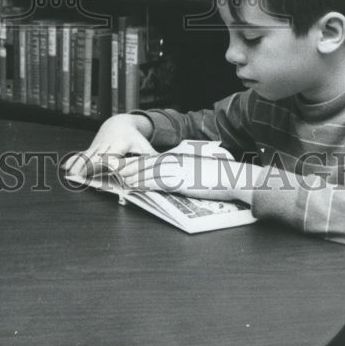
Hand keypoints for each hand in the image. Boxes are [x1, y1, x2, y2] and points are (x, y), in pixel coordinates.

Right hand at [62, 113, 154, 181]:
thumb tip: (167, 169)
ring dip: (79, 165)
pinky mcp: (92, 147)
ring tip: (71, 174)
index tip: (107, 170)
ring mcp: (98, 145)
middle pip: (97, 156)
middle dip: (89, 165)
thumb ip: (154, 159)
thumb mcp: (145, 146)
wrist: (119, 123)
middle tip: (80, 175)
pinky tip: (66, 167)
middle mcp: (107, 144)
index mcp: (120, 144)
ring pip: (88, 155)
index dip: (111, 162)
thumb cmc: (135, 139)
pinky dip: (74, 160)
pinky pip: (82, 154)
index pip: (114, 155)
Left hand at [117, 151, 259, 204]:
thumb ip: (185, 172)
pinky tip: (132, 186)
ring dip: (131, 174)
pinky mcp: (180, 183)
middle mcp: (175, 163)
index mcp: (179, 160)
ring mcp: (177, 173)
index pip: (153, 159)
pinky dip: (142, 184)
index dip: (137, 160)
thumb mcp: (198, 171)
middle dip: (129, 164)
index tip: (124, 161)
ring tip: (116, 175)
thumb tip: (178, 178)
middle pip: (147, 163)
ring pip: (148, 172)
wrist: (232, 178)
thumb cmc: (219, 177)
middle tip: (112, 165)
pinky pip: (157, 184)